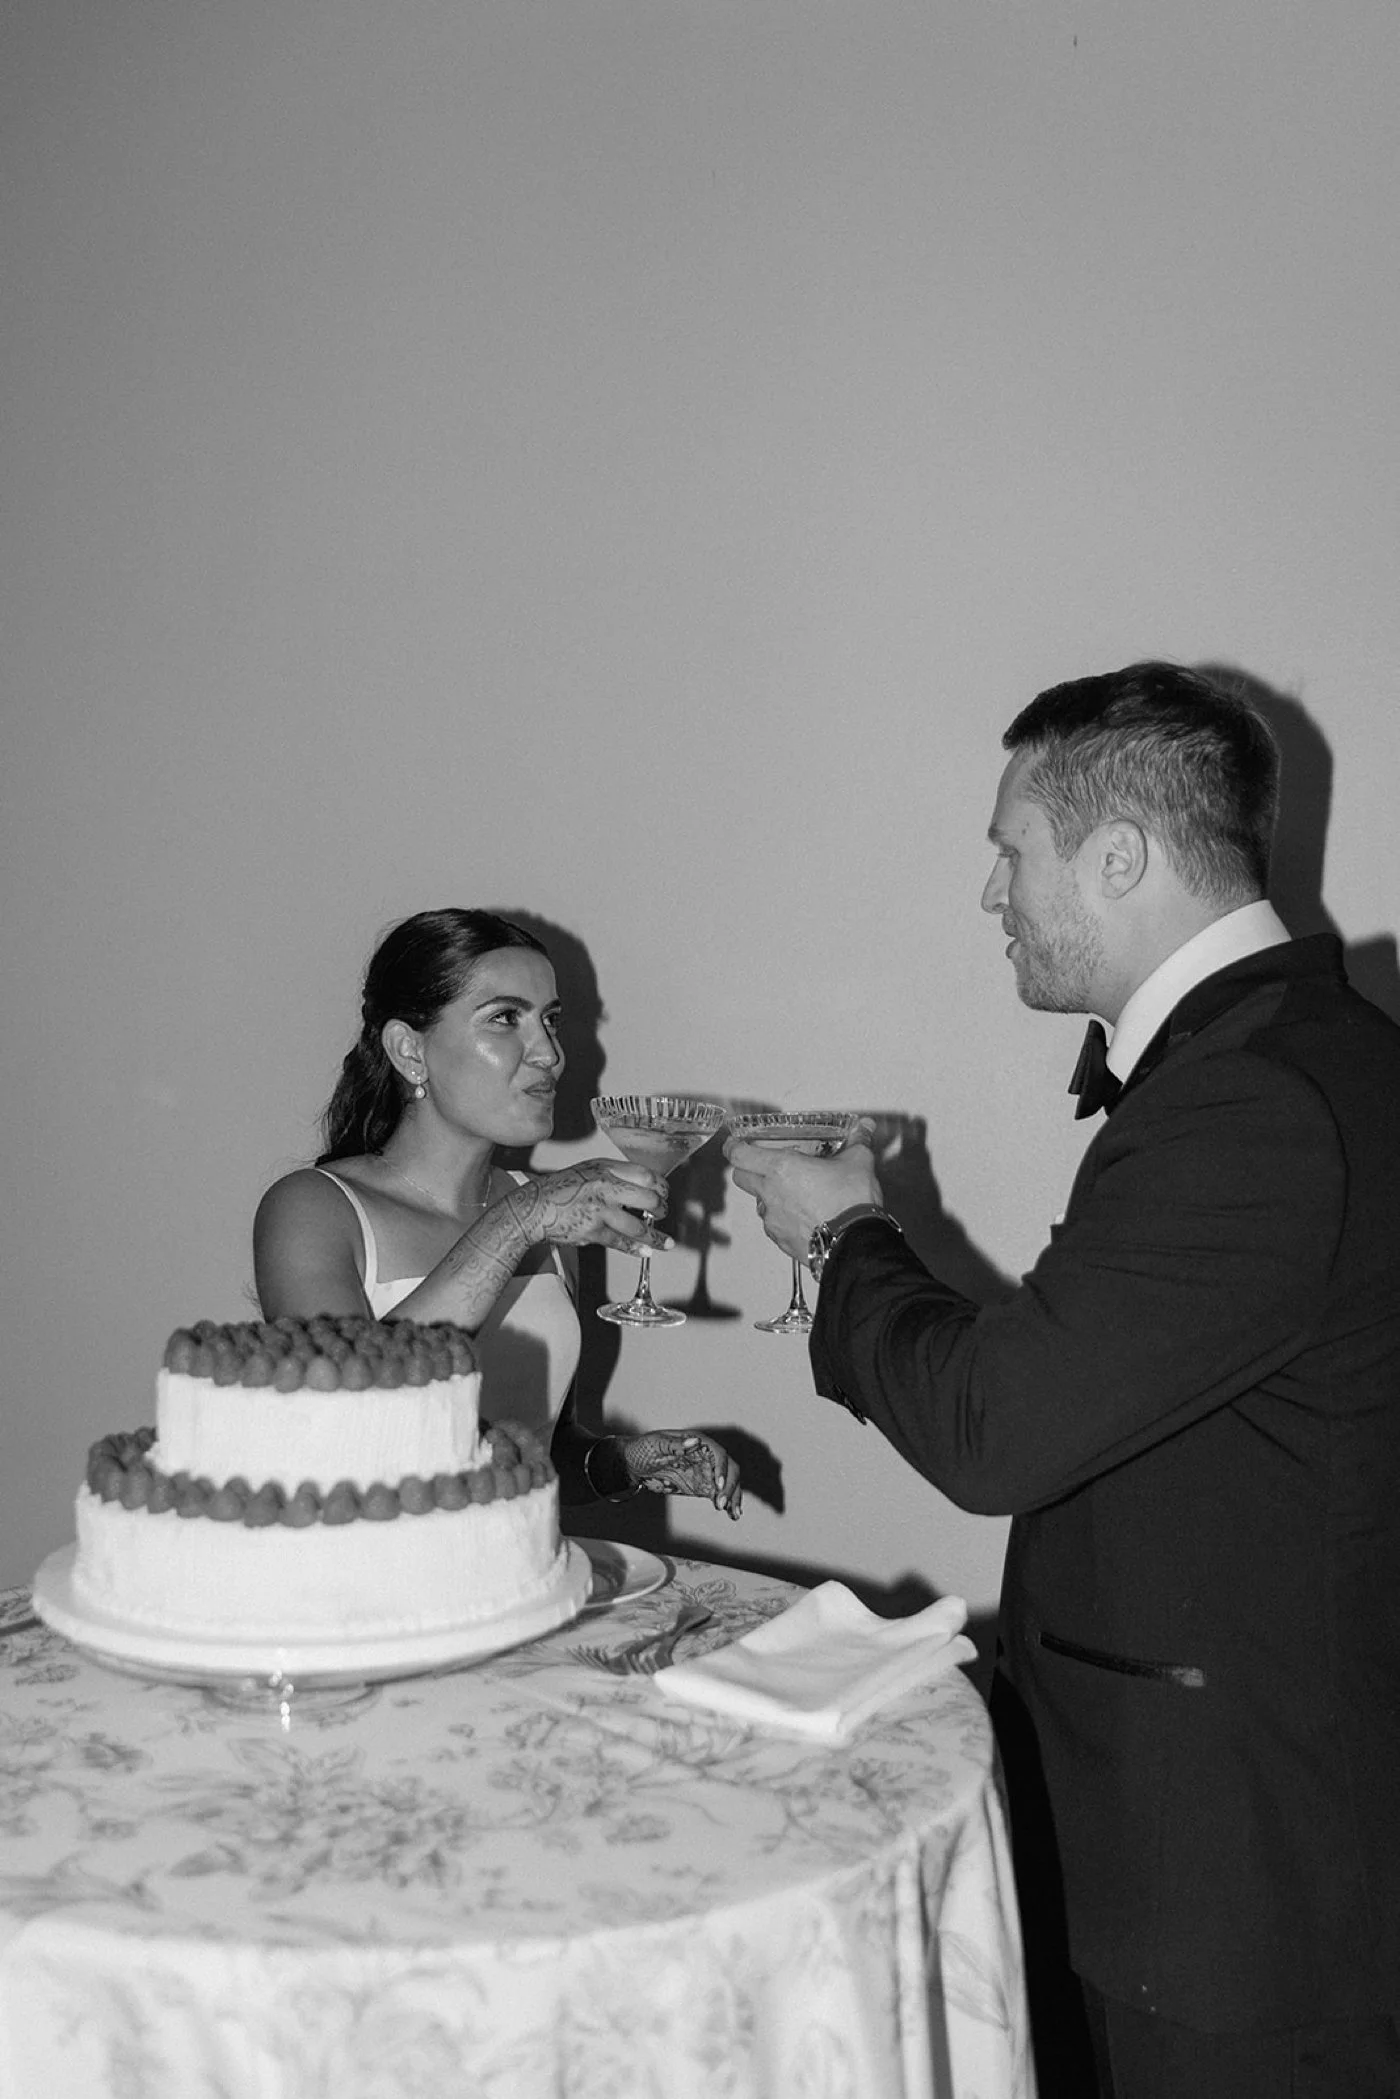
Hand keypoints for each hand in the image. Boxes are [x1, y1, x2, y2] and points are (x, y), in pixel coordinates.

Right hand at [504, 1159, 670, 1254]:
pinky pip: (620, 1242)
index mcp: (605, 1168)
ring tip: (665, 1242)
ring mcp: (599, 1210)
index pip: (646, 1174)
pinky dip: (636, 1249)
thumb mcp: (588, 1170)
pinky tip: (646, 1252)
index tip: (664, 1192)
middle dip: (661, 1209)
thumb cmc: (561, 1189)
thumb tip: (642, 1186)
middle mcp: (605, 1186)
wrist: (533, 1207)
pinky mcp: (592, 1231)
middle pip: (648, 1198)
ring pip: (637, 1226)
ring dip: (655, 1236)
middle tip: (663, 1213)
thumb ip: (613, 1174)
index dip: (660, 1186)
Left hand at [620, 1431, 742, 1519]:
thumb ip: (675, 1445)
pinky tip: (732, 1515)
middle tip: (721, 1504)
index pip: (718, 1454)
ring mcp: (704, 1471)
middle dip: (729, 1486)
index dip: (721, 1469)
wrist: (633, 1463)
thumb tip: (695, 1442)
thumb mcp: (656, 1444)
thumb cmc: (643, 1448)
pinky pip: (718, 1493)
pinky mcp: (701, 1485)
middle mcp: (705, 1456)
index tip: (717, 1485)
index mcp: (697, 1442)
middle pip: (729, 1469)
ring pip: (728, 1482)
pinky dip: (728, 1503)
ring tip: (734, 1514)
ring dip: (734, 1496)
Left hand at [725, 1119, 881, 1265]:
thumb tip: (865, 1127)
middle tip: (766, 1165)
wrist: (855, 1243)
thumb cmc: (850, 1202)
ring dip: (768, 1195)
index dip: (733, 1147)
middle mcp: (770, 1193)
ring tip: (794, 1193)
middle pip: (740, 1177)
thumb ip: (858, 1141)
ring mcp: (772, 1219)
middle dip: (748, 1169)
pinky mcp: (780, 1240)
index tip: (736, 1143)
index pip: (738, 1154)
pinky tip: (803, 1215)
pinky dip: (782, 1218)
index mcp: (780, 1168)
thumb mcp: (858, 1162)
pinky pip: (772, 1225)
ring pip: (758, 1202)